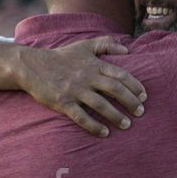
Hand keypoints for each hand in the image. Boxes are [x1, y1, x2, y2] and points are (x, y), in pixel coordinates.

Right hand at [20, 38, 145, 136]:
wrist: (32, 66)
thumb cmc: (61, 57)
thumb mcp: (84, 45)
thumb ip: (106, 44)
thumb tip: (128, 50)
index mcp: (94, 64)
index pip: (120, 74)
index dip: (135, 85)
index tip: (144, 96)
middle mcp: (86, 76)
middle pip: (115, 89)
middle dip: (130, 101)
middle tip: (140, 112)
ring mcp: (75, 90)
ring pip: (100, 104)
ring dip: (116, 116)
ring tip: (126, 125)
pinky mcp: (63, 102)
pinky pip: (81, 117)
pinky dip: (94, 126)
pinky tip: (104, 133)